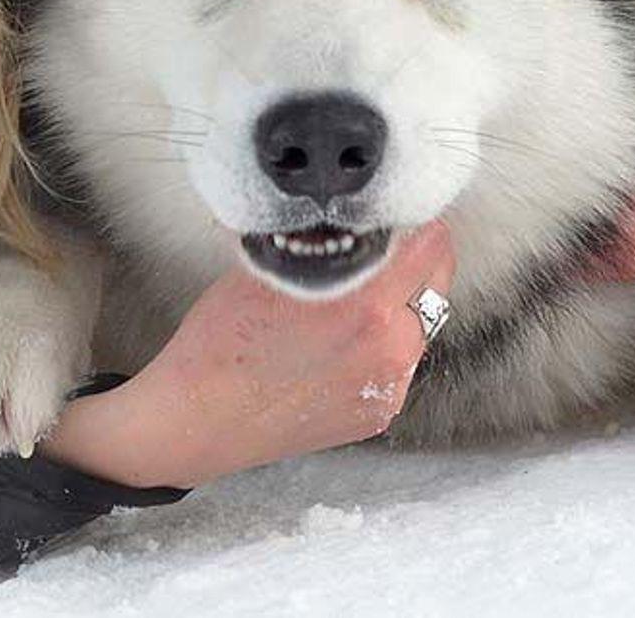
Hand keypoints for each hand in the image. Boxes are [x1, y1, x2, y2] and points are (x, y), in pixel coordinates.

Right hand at [43, 220, 456, 489]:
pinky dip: (380, 344)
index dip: (417, 221)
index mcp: (367, 305)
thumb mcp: (270, 268)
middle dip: (412, 260)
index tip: (398, 214)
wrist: (198, 420)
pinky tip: (337, 344)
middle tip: (377, 249)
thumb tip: (355, 216)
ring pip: (419, 324)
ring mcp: (389, 388)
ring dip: (398, 304)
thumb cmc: (221, 341)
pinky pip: (397, 363)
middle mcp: (392, 349)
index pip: (433, 244)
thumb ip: (326, 244)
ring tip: (349, 301)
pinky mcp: (378, 414)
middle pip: (435, 282)